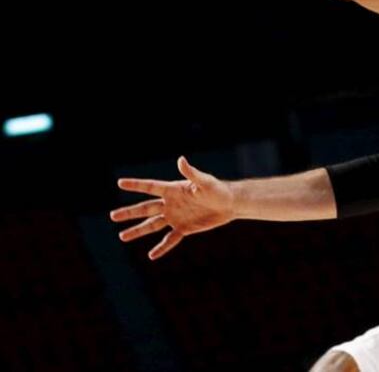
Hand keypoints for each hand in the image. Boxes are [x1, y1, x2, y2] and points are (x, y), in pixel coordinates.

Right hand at [111, 156, 235, 259]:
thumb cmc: (218, 189)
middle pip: (146, 209)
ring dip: (138, 231)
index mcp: (174, 190)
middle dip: (130, 212)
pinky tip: (151, 255)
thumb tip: (181, 160)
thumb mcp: (205, 182)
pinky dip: (162, 247)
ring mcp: (176, 217)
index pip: (151, 187)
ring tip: (122, 236)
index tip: (120, 183)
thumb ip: (191, 173)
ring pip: (152, 225)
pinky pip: (170, 239)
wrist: (230, 204)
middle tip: (112, 216)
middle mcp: (171, 204)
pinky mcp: (184, 228)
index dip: (136, 185)